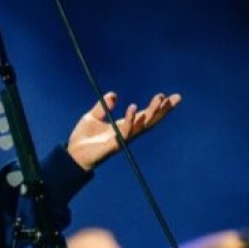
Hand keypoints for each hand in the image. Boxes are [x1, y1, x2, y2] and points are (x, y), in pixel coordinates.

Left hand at [66, 91, 180, 170]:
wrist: (72, 153)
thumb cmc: (83, 138)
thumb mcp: (92, 117)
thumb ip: (103, 106)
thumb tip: (113, 94)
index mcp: (124, 126)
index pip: (145, 116)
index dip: (157, 107)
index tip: (168, 96)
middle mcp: (127, 133)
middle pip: (150, 121)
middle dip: (163, 110)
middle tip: (176, 98)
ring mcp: (122, 139)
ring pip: (142, 125)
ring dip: (151, 112)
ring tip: (159, 99)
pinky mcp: (114, 144)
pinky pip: (125, 131)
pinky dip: (130, 120)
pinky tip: (133, 107)